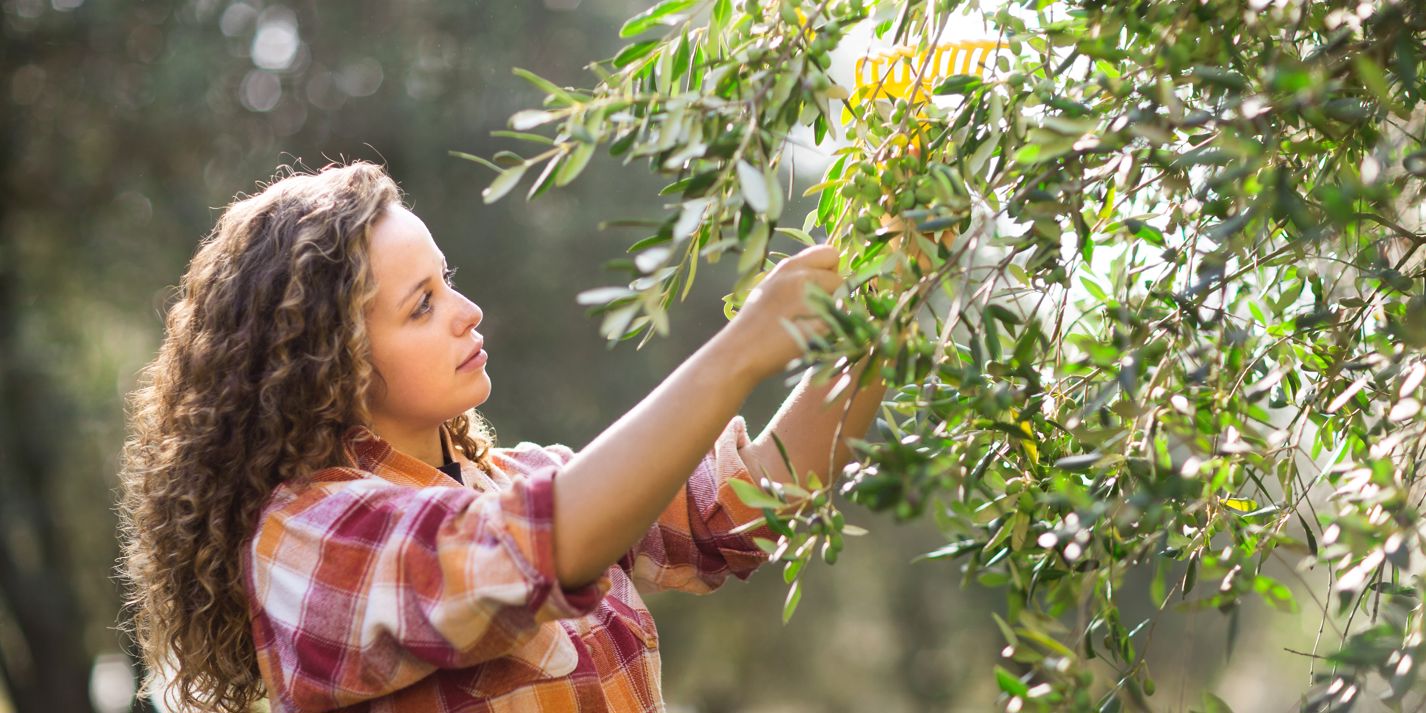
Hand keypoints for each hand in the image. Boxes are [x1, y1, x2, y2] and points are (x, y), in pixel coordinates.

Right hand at [724, 245, 845, 380]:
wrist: (739, 352)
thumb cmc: (754, 324)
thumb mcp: (771, 287)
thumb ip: (797, 278)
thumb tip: (825, 276)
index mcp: (788, 267)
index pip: (829, 253)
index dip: (830, 270)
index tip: (821, 286)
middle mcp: (800, 278)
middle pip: (839, 279)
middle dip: (834, 294)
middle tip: (815, 311)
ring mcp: (808, 301)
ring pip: (842, 302)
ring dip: (834, 313)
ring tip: (810, 325)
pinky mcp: (816, 324)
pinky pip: (840, 323)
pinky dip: (832, 331)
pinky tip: (812, 337)